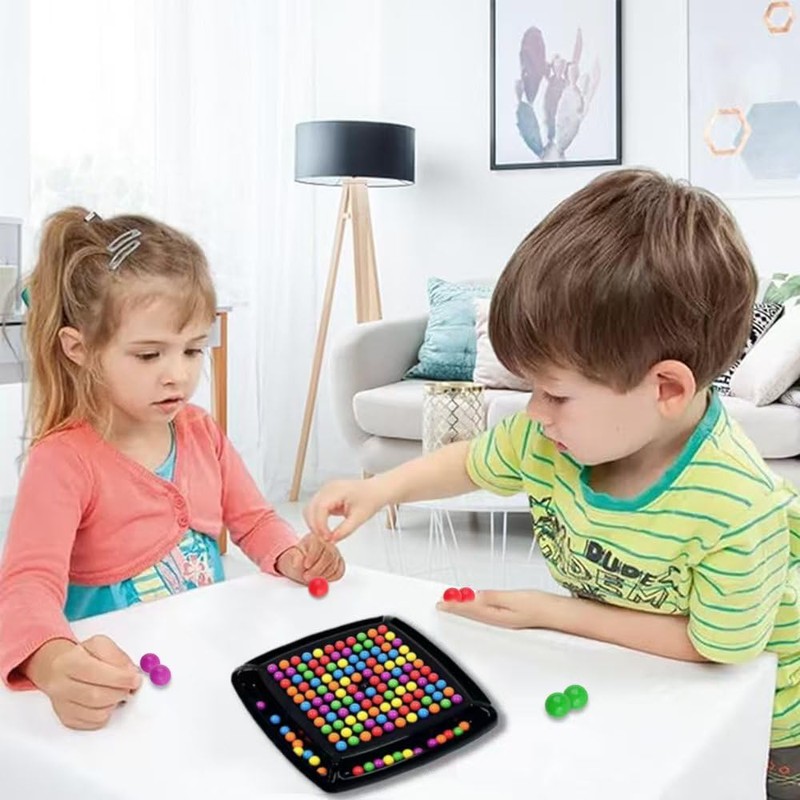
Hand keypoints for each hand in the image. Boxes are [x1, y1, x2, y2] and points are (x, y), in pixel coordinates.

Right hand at [23, 635, 141, 729]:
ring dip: (114, 703)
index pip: (94, 672)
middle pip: (95, 696)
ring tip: (118, 692)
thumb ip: (117, 656)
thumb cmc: (82, 656)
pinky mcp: (67, 719)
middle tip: (130, 687)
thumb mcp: (100, 645)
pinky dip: (107, 713)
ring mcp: (61, 705)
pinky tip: (107, 702)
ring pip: (96, 713)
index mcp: (68, 662)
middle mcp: (60, 685)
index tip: (135, 679)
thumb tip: (131, 673)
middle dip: (119, 692)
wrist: (58, 669)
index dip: (118, 678)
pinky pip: (94, 723)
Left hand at [275, 533, 345, 583]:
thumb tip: (298, 561)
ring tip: (311, 578)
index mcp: (314, 537)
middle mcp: (327, 543)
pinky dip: (331, 578)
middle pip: (328, 554)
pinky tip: (322, 578)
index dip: (312, 556)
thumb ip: (294, 558)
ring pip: (334, 564)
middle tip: (307, 577)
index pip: (317, 543)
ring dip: (322, 575)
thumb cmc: (297, 560)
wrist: (301, 566)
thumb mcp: (290, 558)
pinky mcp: (339, 562)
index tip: (306, 566)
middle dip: (317, 569)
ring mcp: (335, 552)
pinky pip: (339, 571)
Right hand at [304, 479, 386, 541]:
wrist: (376, 491)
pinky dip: (316, 519)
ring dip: (314, 523)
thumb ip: (344, 530)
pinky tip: (324, 528)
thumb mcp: (359, 518)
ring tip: (325, 535)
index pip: (321, 508)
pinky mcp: (325, 495)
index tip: (326, 538)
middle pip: (311, 508)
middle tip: (325, 539)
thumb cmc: (370, 499)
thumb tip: (331, 540)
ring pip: (310, 508)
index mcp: (338, 490)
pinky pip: (314, 508)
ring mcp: (325, 490)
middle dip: (315, 526)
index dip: (320, 525)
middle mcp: (328, 488)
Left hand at [436, 589, 551, 629]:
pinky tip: (474, 605)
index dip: (454, 607)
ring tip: (452, 604)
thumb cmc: (539, 605)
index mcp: (497, 616)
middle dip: (456, 609)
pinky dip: (475, 608)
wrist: (556, 613)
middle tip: (442, 604)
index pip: (470, 610)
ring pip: (477, 614)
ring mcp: (503, 620)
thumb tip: (476, 596)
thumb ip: (493, 597)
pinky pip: (485, 613)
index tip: (442, 603)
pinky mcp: (508, 616)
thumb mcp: (514, 598)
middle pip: (471, 614)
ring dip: (464, 608)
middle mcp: (498, 620)